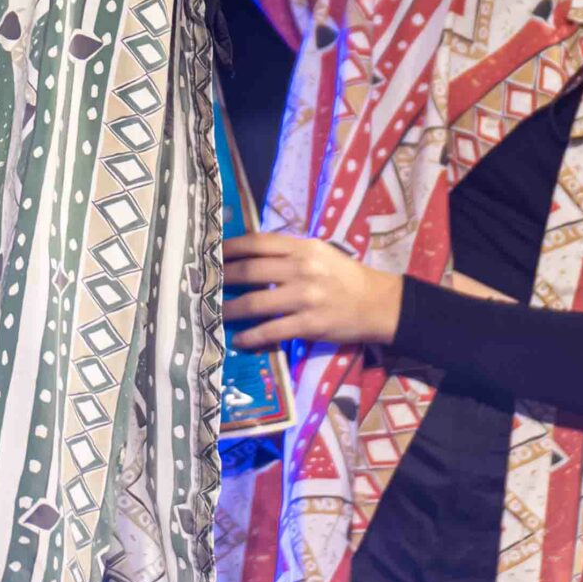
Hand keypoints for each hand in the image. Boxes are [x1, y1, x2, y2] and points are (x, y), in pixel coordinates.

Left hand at [223, 232, 402, 348]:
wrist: (379, 303)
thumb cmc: (345, 276)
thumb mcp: (320, 252)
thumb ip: (289, 252)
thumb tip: (250, 254)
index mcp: (303, 247)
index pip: (258, 242)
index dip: (230, 247)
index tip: (210, 253)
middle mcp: (302, 269)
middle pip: (250, 271)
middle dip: (222, 277)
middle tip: (203, 284)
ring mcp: (305, 297)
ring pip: (256, 302)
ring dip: (230, 310)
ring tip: (214, 313)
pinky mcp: (310, 324)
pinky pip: (272, 331)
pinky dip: (252, 336)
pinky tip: (239, 340)